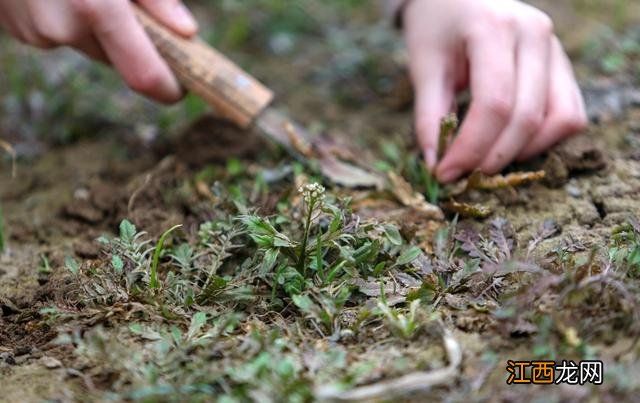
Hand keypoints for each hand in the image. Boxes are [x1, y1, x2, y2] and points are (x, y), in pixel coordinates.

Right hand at [0, 0, 197, 102]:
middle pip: (116, 58)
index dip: (168, 88)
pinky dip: (69, 17)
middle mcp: (61, 27)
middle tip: (133, 8)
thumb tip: (186, 32)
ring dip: (99, 27)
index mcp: (94, 6)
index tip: (182, 87)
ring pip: (87, 44)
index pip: (144, 75)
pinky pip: (57, 32)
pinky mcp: (15, 28)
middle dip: (132, 41)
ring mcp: (33, 31)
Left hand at [403, 0, 587, 181]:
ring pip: (558, 119)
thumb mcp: (424, 66)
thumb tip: (435, 167)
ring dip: (522, 152)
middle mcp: (535, 35)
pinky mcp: (563, 64)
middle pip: (525, 116)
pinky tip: (511, 146)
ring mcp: (555, 49)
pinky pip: (570, 113)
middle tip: (462, 177)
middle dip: (492, 157)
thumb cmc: (437, 27)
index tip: (445, 174)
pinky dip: (545, 139)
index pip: (494, 104)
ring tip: (485, 162)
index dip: (470, 148)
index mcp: (495, 28)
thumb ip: (429, 117)